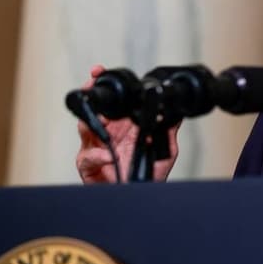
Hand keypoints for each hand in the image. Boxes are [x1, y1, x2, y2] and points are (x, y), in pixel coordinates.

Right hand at [75, 65, 179, 182]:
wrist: (141, 193)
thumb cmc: (148, 171)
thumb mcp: (164, 148)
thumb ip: (169, 129)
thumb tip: (177, 112)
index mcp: (121, 125)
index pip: (111, 101)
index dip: (103, 85)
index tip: (100, 70)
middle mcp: (107, 133)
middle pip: (92, 108)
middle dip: (90, 93)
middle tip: (92, 82)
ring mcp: (96, 148)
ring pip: (85, 128)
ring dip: (91, 121)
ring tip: (100, 117)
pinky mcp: (89, 166)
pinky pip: (89, 157)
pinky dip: (99, 156)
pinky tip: (109, 155)